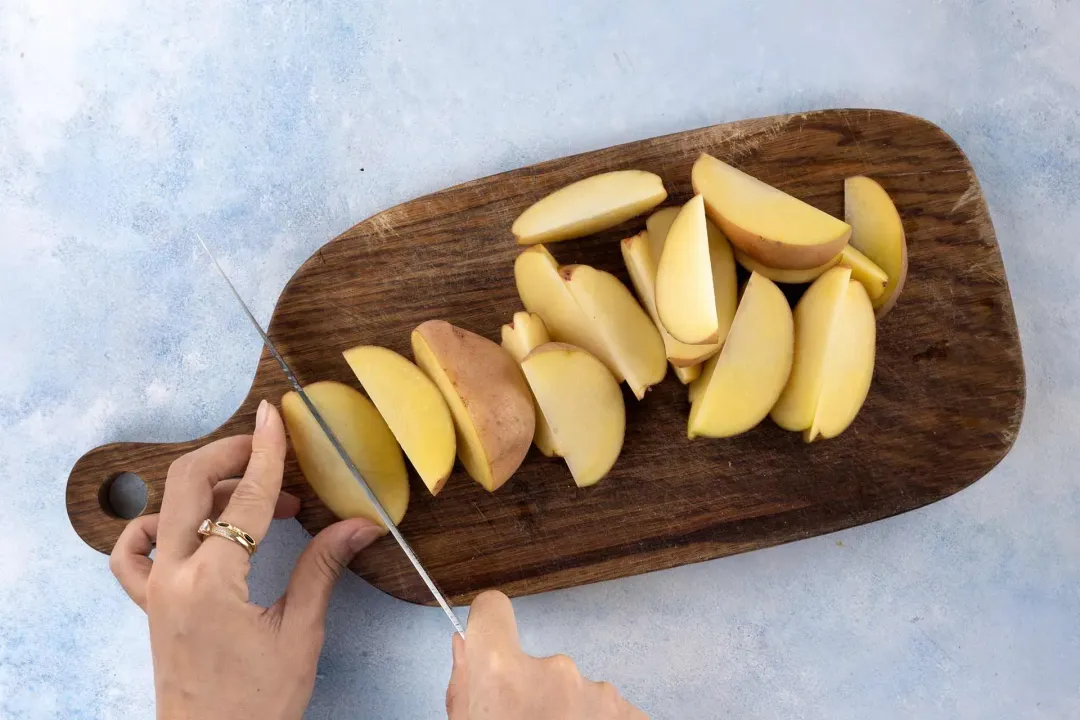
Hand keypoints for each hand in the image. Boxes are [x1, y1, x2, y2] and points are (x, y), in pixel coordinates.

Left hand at [110, 400, 382, 719]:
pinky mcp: (148, 604)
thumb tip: (361, 523)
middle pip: (192, 484)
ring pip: (164, 508)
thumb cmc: (257, 705)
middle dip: (234, 453)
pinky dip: (155, 525)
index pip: (247, 499)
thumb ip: (324, 568)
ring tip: (256, 498)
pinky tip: (188, 527)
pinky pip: (132, 552)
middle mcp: (173, 578)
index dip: (268, 453)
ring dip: (208, 487)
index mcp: (213, 584)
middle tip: (273, 447)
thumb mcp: (300, 635)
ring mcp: (154, 590)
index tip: (276, 417)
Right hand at [446, 591, 647, 718]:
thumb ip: (465, 684)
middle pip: (539, 662)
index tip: (490, 633)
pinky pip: (608, 709)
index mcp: (504, 674)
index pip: (492, 609)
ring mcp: (599, 693)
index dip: (488, 622)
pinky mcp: (631, 713)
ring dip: (569, 712)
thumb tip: (466, 648)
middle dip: (535, 690)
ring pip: (577, 689)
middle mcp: (555, 672)